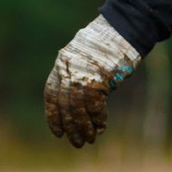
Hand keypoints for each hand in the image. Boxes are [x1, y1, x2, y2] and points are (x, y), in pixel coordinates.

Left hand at [42, 15, 141, 147]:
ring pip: (78, 109)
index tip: (58, 132)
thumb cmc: (106, 45)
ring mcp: (81, 75)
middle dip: (70, 127)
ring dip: (84, 127)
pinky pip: (94, 106)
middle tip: (77, 142)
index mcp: (61, 65)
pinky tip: (101, 127)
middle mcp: (68, 71)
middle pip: (64, 106)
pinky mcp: (97, 79)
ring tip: (90, 140)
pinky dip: (98, 119)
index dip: (53, 116)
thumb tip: (78, 107)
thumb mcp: (84, 60)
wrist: (121, 29)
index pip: (50, 95)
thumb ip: (77, 78)